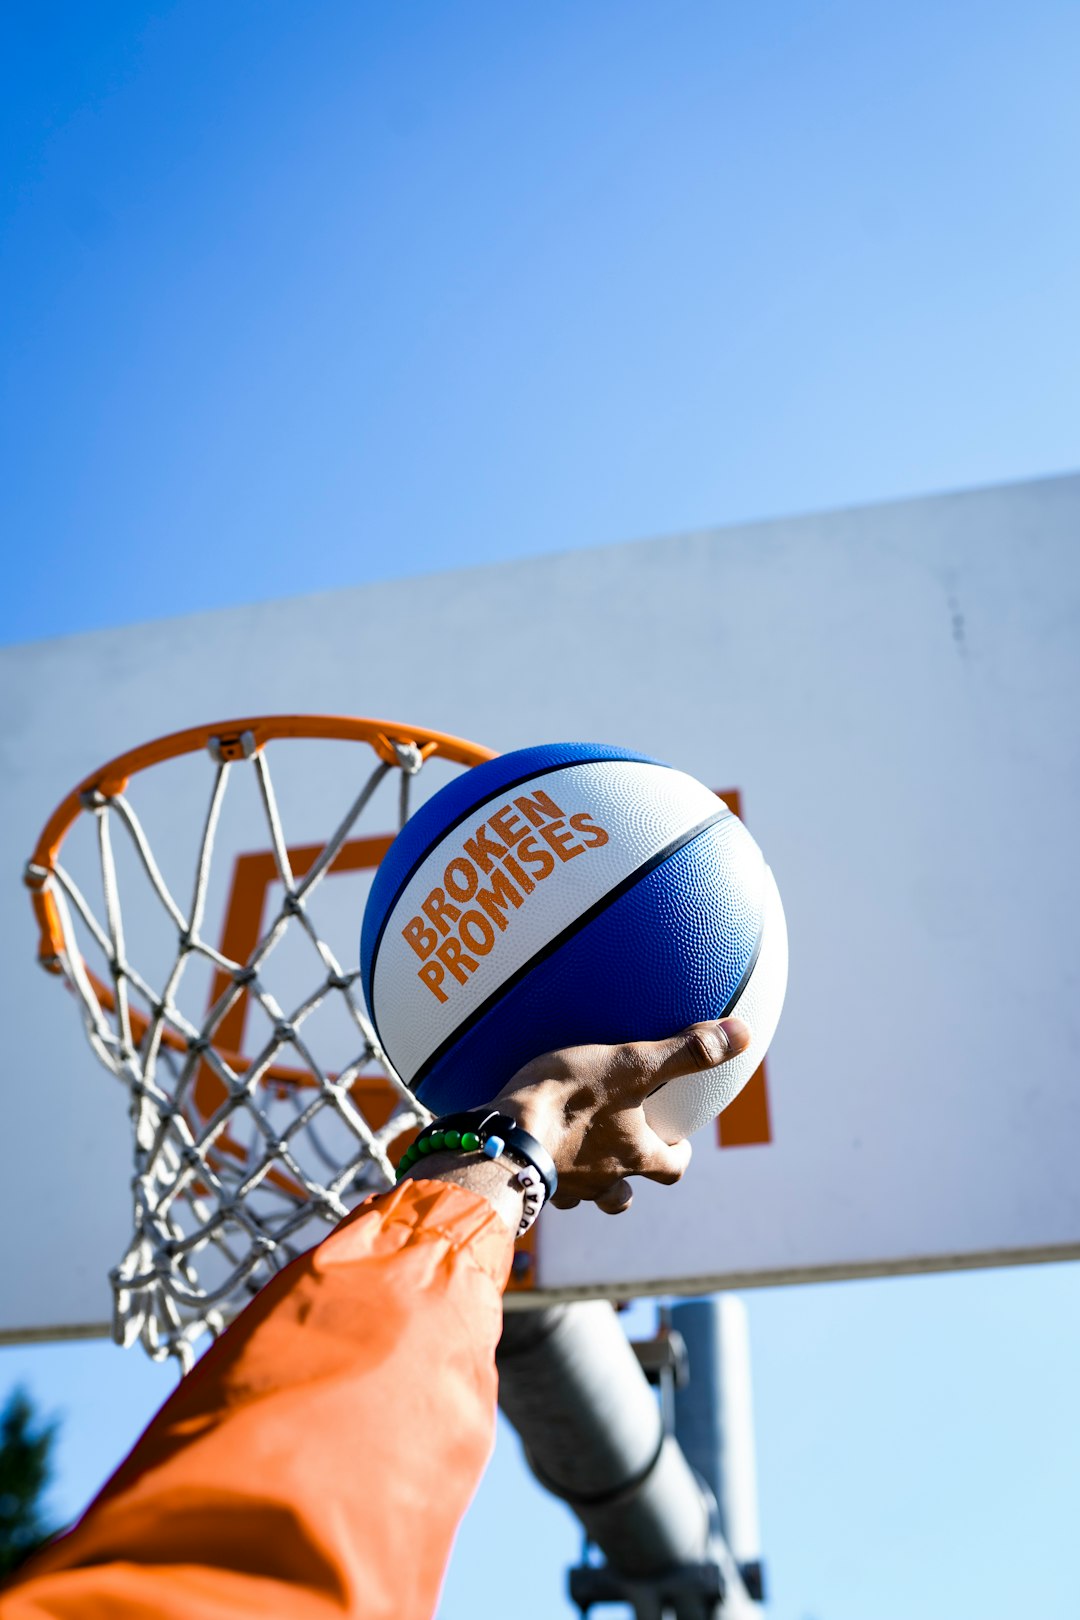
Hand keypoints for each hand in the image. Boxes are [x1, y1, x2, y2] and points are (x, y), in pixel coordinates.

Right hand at [495, 1017, 750, 1215]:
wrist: (504, 1135)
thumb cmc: (570, 1100)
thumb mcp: (631, 1064)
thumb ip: (684, 1052)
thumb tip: (739, 1034)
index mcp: (635, 1155)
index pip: (672, 1169)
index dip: (678, 1157)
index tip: (677, 1144)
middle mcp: (604, 1180)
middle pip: (624, 1197)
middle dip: (629, 1180)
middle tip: (624, 1152)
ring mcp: (563, 1187)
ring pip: (583, 1198)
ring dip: (586, 1184)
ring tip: (577, 1158)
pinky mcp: (524, 1181)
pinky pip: (541, 1185)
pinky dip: (544, 1171)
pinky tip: (533, 1149)